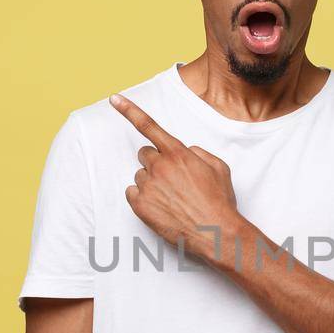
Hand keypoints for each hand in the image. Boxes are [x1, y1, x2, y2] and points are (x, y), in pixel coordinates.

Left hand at [110, 93, 241, 263]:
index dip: (129, 110)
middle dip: (155, 162)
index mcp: (178, 153)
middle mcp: (160, 166)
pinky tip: (161, 206)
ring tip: (172, 198)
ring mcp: (148, 186)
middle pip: (145, 154)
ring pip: (140, 175)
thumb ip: (199, 152)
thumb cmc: (219, 201)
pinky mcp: (140, 205)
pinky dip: (143, 198)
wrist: (216, 233)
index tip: (114, 99)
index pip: (149, 126)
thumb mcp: (218, 167)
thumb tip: (187, 151)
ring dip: (151, 182)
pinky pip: (132, 193)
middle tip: (172, 179)